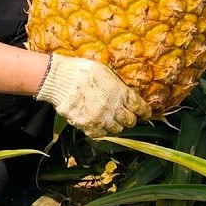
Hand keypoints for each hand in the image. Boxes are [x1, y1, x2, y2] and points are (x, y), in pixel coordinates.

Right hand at [34, 54, 150, 137]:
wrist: (60, 79)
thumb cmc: (82, 71)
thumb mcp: (106, 72)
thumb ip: (118, 86)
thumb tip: (126, 94)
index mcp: (120, 92)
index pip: (139, 107)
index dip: (144, 112)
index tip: (146, 114)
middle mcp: (113, 108)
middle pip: (130, 121)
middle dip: (130, 118)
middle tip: (126, 115)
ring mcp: (100, 119)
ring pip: (116, 130)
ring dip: (116, 125)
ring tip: (110, 118)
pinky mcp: (87, 126)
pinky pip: (100, 134)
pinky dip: (102, 130)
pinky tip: (98, 123)